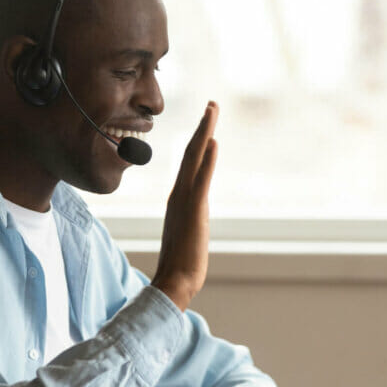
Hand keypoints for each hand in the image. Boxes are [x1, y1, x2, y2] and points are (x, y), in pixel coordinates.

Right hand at [151, 101, 218, 310]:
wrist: (172, 282)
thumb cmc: (181, 264)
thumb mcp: (189, 232)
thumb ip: (192, 215)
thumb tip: (197, 206)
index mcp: (179, 198)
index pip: (190, 162)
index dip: (198, 139)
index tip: (207, 122)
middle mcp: (179, 194)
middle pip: (191, 152)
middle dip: (203, 126)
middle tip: (212, 104)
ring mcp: (185, 200)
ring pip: (194, 158)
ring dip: (204, 132)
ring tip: (212, 110)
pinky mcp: (194, 211)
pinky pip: (201, 179)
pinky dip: (207, 159)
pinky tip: (214, 142)